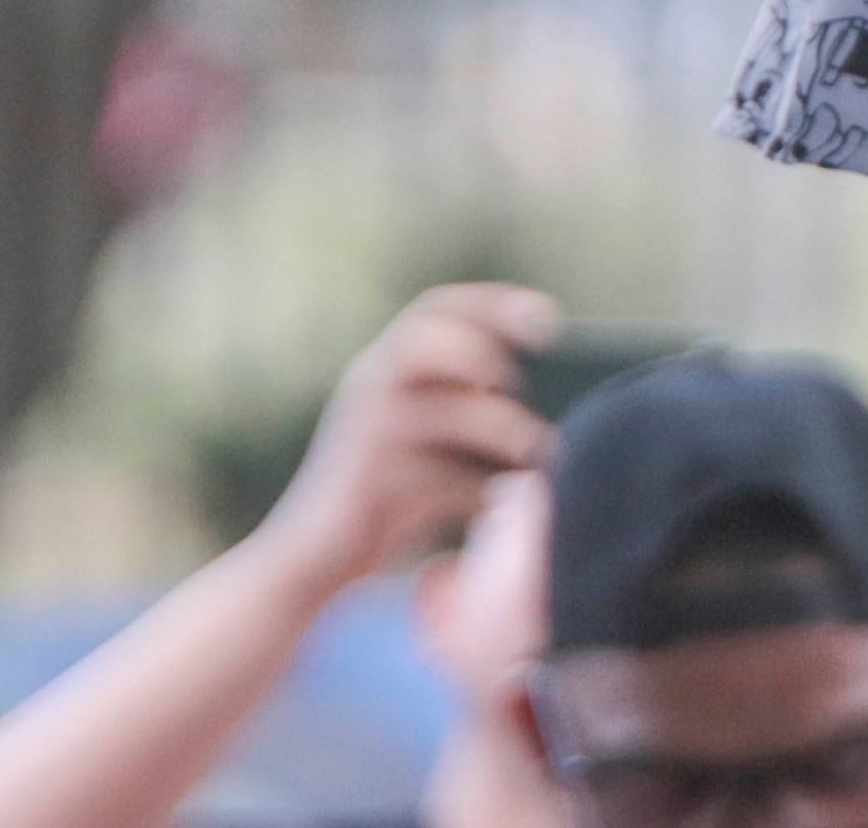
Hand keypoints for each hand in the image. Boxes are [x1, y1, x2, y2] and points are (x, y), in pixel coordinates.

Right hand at [248, 284, 557, 594]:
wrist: (305, 562)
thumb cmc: (381, 501)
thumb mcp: (421, 443)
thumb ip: (466, 410)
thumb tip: (562, 400)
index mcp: (380, 368)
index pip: (434, 309)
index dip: (494, 304)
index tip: (552, 320)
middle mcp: (367, 387)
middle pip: (424, 338)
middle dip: (485, 348)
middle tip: (528, 378)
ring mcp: (364, 435)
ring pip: (443, 410)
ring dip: (501, 427)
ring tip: (541, 449)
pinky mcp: (368, 486)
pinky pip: (437, 478)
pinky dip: (480, 488)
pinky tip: (503, 504)